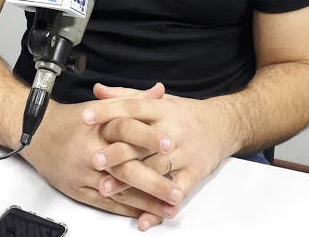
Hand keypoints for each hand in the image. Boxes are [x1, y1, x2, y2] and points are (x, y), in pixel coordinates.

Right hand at [21, 83, 178, 220]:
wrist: (37, 134)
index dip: (150, 137)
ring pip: (119, 190)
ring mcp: (84, 173)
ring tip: (169, 208)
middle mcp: (91, 150)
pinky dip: (127, 208)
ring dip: (146, 202)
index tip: (171, 145)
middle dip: (153, 182)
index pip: (128, 129)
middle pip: (126, 168)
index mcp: (99, 126)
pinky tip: (145, 213)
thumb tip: (159, 91)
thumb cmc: (72, 120)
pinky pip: (106, 203)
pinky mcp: (78, 190)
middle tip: (176, 191)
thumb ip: (133, 100)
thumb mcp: (102, 105)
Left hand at [87, 84, 232, 229]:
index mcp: (162, 109)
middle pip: (142, 141)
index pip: (133, 107)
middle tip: (94, 159)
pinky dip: (160, 207)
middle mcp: (173, 130)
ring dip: (130, 181)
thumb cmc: (184, 114)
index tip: (86, 117)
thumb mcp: (158, 100)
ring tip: (106, 188)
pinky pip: (177, 192)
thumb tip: (98, 91)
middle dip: (117, 151)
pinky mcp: (194, 173)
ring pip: (155, 168)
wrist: (222, 126)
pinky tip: (145, 217)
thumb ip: (126, 96)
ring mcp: (185, 153)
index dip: (109, 111)